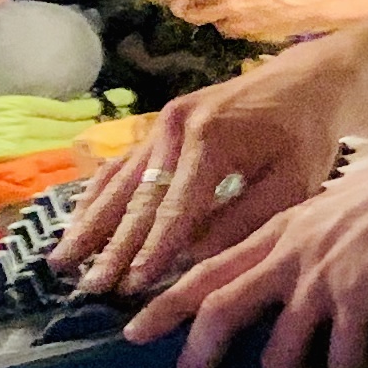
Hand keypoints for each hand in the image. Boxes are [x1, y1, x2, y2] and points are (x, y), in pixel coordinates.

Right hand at [60, 49, 354, 292]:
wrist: (304, 81)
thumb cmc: (303, 138)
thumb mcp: (291, 183)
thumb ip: (243, 220)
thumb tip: (191, 258)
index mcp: (211, 142)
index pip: (175, 209)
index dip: (152, 251)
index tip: (132, 286)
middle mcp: (176, 128)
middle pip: (137, 198)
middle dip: (112, 247)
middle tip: (90, 286)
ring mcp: (162, 123)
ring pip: (118, 181)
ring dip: (90, 224)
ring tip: (63, 260)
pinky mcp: (158, 125)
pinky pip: (119, 164)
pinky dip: (95, 196)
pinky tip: (76, 223)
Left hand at [125, 143, 367, 367]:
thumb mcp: (326, 214)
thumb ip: (298, 246)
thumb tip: (285, 287)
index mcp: (275, 235)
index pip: (203, 272)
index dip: (165, 306)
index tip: (134, 334)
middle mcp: (287, 256)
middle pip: (218, 315)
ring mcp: (320, 277)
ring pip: (278, 355)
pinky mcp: (359, 296)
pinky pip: (340, 360)